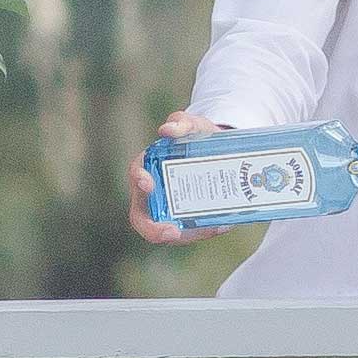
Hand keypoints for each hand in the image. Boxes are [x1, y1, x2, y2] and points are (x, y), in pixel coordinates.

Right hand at [129, 111, 220, 246]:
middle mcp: (153, 195)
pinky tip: (221, 225)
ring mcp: (169, 210)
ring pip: (169, 232)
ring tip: (210, 228)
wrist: (219, 150)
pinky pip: (191, 232)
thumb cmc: (197, 137)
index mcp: (148, 169)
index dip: (139, 182)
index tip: (149, 183)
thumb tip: (166, 129)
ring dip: (187, 235)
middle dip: (153, 229)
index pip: (136, 178)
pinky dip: (204, 230)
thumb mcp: (193, 125)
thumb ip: (182, 122)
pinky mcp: (186, 220)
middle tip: (172, 232)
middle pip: (142, 219)